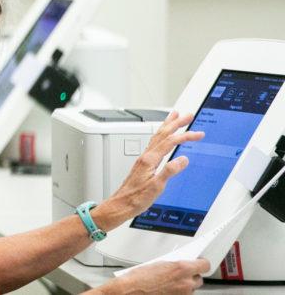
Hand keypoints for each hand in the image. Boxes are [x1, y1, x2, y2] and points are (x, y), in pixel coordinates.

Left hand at [93, 111, 203, 228]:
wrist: (121, 204)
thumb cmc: (136, 198)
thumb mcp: (156, 187)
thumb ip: (169, 171)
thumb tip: (183, 159)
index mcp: (149, 160)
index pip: (169, 142)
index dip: (185, 136)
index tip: (198, 133)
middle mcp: (146, 156)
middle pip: (162, 134)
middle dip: (176, 123)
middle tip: (188, 115)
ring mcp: (144, 159)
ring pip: (157, 136)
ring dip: (167, 125)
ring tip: (175, 117)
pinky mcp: (143, 163)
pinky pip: (154, 143)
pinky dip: (162, 136)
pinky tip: (164, 137)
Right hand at [103, 259, 208, 293]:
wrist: (131, 290)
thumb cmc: (140, 277)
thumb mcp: (159, 263)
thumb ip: (175, 264)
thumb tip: (181, 264)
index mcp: (182, 268)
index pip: (204, 265)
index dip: (202, 263)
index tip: (199, 262)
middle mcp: (186, 282)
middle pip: (199, 278)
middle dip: (191, 275)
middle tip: (182, 273)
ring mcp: (183, 294)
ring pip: (191, 288)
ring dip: (185, 285)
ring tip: (171, 282)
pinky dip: (178, 292)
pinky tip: (168, 289)